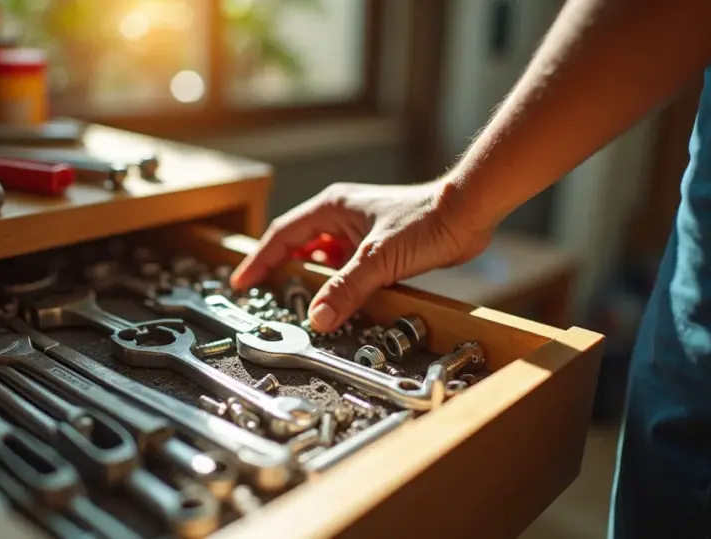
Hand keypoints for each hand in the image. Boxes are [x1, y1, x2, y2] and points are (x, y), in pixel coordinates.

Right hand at [230, 179, 494, 331]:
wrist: (467, 212)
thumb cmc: (426, 220)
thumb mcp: (379, 258)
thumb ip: (347, 289)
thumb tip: (318, 318)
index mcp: (331, 209)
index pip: (282, 235)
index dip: (259, 260)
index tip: (242, 282)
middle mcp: (340, 217)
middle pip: (298, 247)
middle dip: (283, 272)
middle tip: (269, 298)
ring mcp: (359, 231)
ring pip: (323, 259)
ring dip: (315, 281)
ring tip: (304, 305)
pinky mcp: (378, 245)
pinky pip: (346, 267)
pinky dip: (339, 284)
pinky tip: (342, 302)